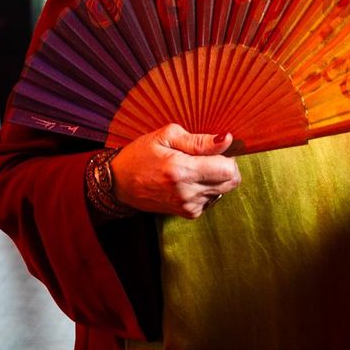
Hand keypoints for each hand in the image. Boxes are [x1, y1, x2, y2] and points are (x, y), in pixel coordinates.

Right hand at [110, 124, 240, 218]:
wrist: (118, 183)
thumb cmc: (141, 154)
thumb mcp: (167, 136)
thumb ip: (200, 140)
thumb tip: (228, 140)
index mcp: (181, 171)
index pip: (228, 169)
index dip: (227, 156)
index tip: (214, 149)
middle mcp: (186, 192)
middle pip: (231, 181)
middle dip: (225, 166)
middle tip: (205, 157)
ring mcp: (187, 206)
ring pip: (223, 189)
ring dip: (216, 178)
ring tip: (193, 168)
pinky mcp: (188, 213)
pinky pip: (212, 198)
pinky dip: (207, 188)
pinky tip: (189, 180)